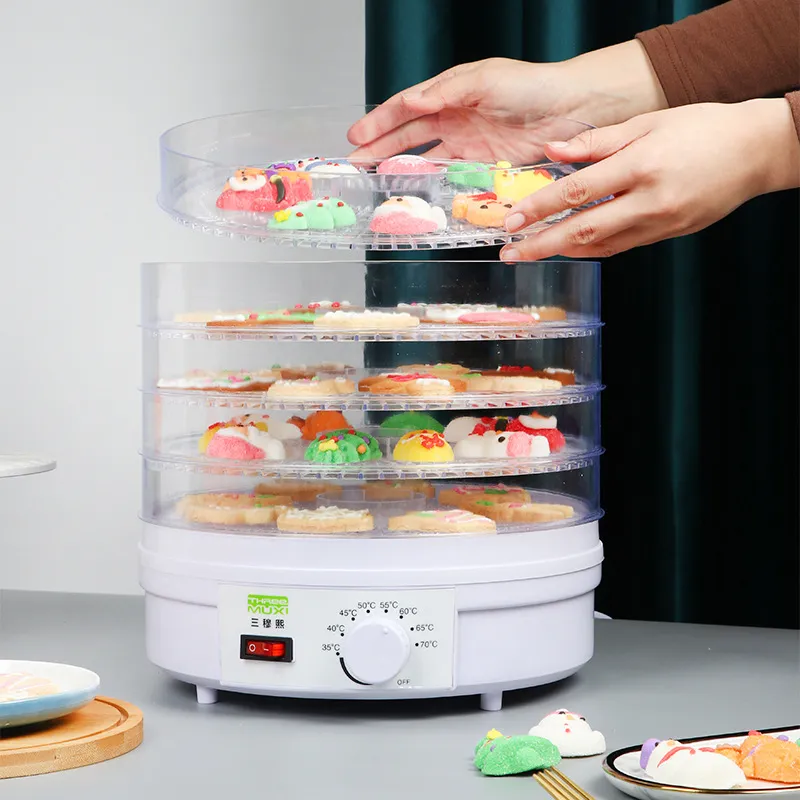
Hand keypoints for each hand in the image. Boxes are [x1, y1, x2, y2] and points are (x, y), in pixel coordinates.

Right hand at [347, 43, 666, 162]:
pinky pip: (451, 180)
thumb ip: (446, 92)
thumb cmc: (530, 86)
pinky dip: (433, 189)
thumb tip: (411, 104)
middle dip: (379, 150)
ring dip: (400, 172)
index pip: (405, 108)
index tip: (354, 138)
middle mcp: (454, 119)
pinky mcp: (483, 168)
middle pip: (408, 137)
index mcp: (449, 94)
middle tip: (355, 166)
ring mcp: (467, 146)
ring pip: (424, 161)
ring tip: (376, 183)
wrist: (570, 110)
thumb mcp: (484, 80)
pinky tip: (418, 196)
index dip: (379, 123)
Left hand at [500, 99, 799, 260]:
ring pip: (600, 246)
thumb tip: (551, 151)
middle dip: (541, 245)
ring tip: (531, 252)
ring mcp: (661, 224)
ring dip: (562, 251)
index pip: (579, 191)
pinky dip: (591, 248)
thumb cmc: (703, 128)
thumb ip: (597, 141)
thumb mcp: (649, 122)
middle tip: (510, 254)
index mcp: (643, 165)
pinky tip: (569, 247)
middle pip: (584, 230)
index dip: (541, 208)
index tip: (513, 220)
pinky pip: (620, 247)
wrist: (757, 152)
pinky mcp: (667, 236)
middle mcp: (650, 201)